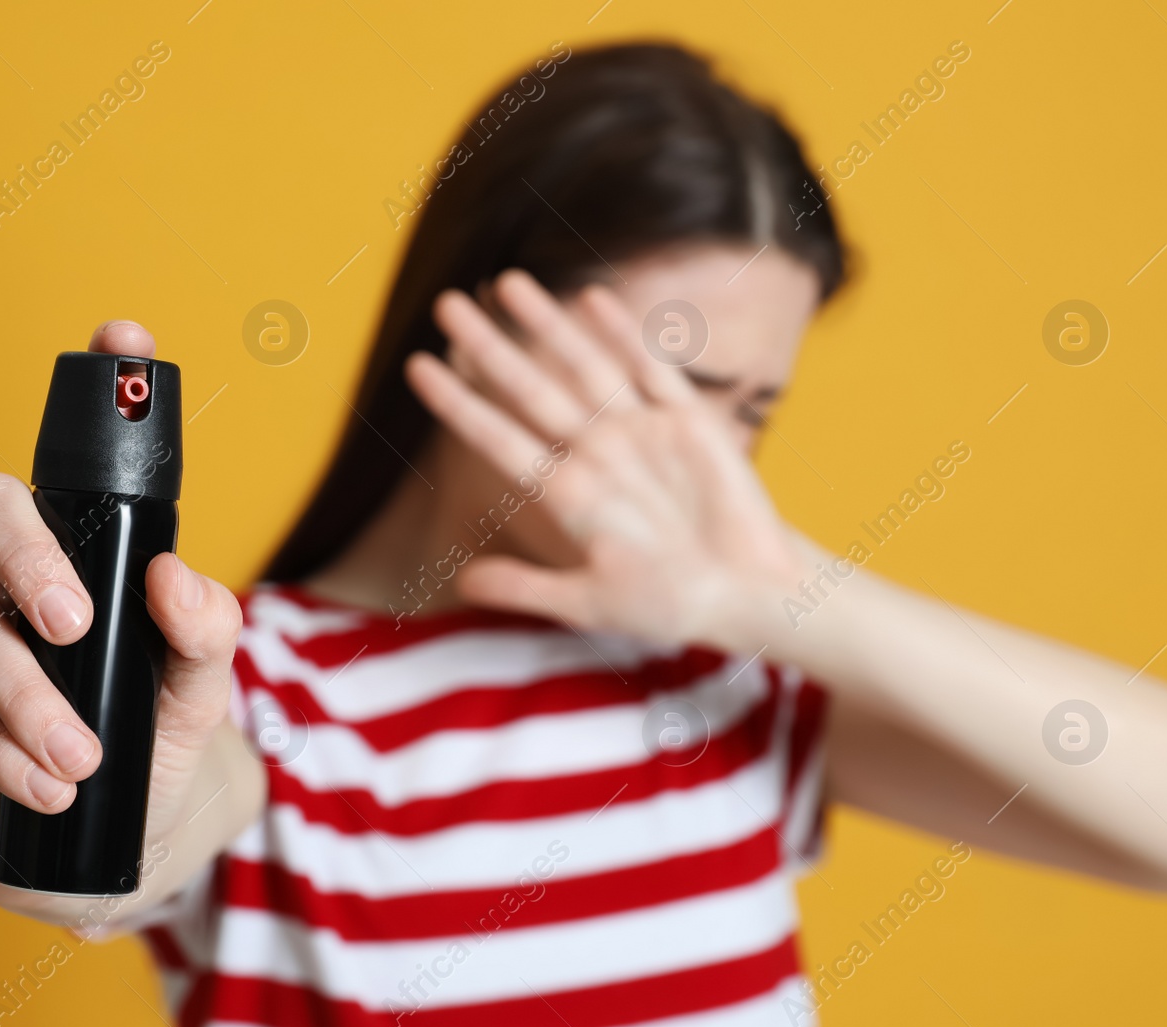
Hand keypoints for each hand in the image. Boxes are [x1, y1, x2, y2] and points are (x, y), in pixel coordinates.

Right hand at [0, 321, 254, 923]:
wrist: (117, 844)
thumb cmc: (157, 747)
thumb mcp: (201, 693)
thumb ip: (206, 633)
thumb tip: (174, 575)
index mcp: (87, 555)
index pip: (83, 461)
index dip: (101, 384)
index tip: (126, 335)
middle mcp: (13, 574)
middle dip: (26, 556)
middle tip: (73, 623)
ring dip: (20, 696)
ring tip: (79, 758)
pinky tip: (42, 781)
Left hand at [405, 271, 808, 649]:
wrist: (748, 595)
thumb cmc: (669, 604)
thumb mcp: (588, 603)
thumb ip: (525, 587)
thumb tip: (462, 581)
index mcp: (568, 495)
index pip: (498, 438)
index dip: (458, 402)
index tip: (418, 367)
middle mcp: (597, 455)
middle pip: (529, 389)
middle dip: (489, 346)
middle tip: (446, 303)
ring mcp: (641, 434)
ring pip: (583, 367)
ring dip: (548, 325)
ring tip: (508, 282)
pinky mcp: (689, 422)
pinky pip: (651, 369)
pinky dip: (624, 335)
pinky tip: (593, 298)